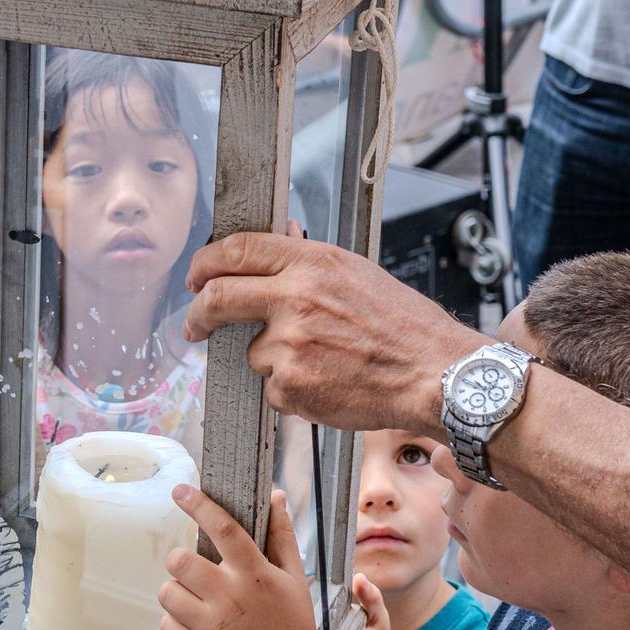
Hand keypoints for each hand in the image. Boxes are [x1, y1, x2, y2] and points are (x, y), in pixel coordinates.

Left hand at [159, 487, 321, 629]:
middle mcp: (231, 596)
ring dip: (176, 592)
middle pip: (179, 560)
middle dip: (181, 561)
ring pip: (167, 592)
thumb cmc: (291, 626)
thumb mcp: (294, 579)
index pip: (223, 528)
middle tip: (195, 570)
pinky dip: (174, 622)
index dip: (199, 505)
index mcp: (256, 574)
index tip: (180, 490)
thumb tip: (274, 495)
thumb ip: (282, 536)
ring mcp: (212, 625)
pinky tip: (197, 625)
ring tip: (198, 601)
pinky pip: (165, 624)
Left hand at [185, 233, 479, 433]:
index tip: (196, 278)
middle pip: (217, 298)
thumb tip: (278, 241)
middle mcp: (294, 299)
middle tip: (194, 324)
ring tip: (323, 361)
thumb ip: (309, 263)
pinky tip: (330, 382)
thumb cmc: (405, 327)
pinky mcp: (291, 387)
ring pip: (253, 353)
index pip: (236, 250)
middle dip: (198, 313)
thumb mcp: (357, 274)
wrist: (435, 376)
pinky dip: (293, 389)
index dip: (206, 263)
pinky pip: (273, 388)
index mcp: (312, 264)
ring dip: (274, 359)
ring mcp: (289, 346)